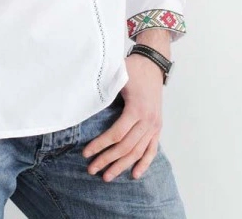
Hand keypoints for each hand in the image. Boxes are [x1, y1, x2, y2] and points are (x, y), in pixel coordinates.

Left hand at [81, 54, 163, 181]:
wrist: (153, 64)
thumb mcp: (118, 75)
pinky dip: (144, 163)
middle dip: (107, 160)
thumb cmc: (133, 69)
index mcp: (137, 109)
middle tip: (92, 169)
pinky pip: (152, 149)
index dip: (100, 145)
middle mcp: (148, 120)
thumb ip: (105, 88)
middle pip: (126, 147)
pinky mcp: (157, 127)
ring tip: (107, 176)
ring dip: (122, 166)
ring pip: (138, 152)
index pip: (116, 134)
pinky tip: (135, 175)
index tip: (86, 153)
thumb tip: (84, 98)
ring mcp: (155, 125)